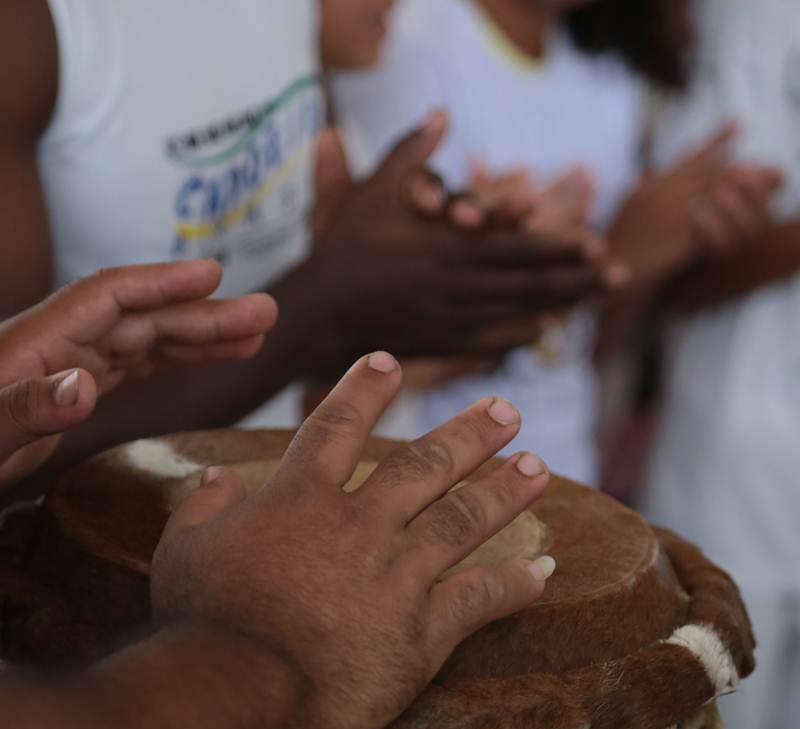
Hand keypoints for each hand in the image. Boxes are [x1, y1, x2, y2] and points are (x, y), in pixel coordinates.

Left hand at [0, 260, 275, 391]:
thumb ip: (25, 409)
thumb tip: (85, 387)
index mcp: (34, 346)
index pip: (108, 298)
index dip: (162, 284)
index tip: (214, 275)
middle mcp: (54, 350)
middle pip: (139, 319)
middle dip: (202, 314)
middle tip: (266, 313)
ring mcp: (63, 370)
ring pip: (142, 343)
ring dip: (198, 338)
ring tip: (254, 338)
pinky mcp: (67, 395)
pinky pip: (130, 369)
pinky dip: (171, 362)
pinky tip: (203, 361)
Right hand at [152, 352, 553, 728]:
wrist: (238, 687)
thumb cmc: (203, 620)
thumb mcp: (184, 548)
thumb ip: (204, 505)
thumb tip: (217, 476)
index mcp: (301, 498)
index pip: (336, 427)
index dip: (363, 391)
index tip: (389, 363)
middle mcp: (360, 524)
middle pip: (424, 464)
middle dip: (470, 433)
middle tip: (507, 411)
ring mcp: (397, 574)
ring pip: (463, 518)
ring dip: (504, 491)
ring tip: (539, 467)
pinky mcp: (421, 630)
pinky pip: (479, 599)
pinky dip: (514, 585)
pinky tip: (543, 572)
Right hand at [303, 112, 618, 373]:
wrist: (319, 312)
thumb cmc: (344, 248)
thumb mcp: (374, 192)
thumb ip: (410, 153)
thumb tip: (439, 115)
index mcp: (451, 249)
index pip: (521, 248)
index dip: (563, 248)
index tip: (596, 244)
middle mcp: (460, 287)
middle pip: (533, 284)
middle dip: (579, 280)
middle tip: (618, 278)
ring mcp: (453, 320)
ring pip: (519, 314)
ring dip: (560, 307)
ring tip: (592, 302)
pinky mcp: (440, 342)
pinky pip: (491, 341)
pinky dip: (520, 334)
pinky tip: (541, 331)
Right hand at [608, 125, 780, 287]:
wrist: (604, 273)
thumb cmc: (613, 246)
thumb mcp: (625, 209)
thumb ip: (640, 189)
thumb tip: (645, 175)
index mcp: (651, 185)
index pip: (689, 157)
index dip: (716, 140)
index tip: (739, 125)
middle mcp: (663, 194)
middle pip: (709, 170)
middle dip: (740, 164)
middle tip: (765, 161)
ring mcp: (671, 214)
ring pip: (715, 192)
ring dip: (743, 186)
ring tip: (766, 182)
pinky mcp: (678, 237)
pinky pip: (712, 222)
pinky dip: (731, 216)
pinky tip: (749, 214)